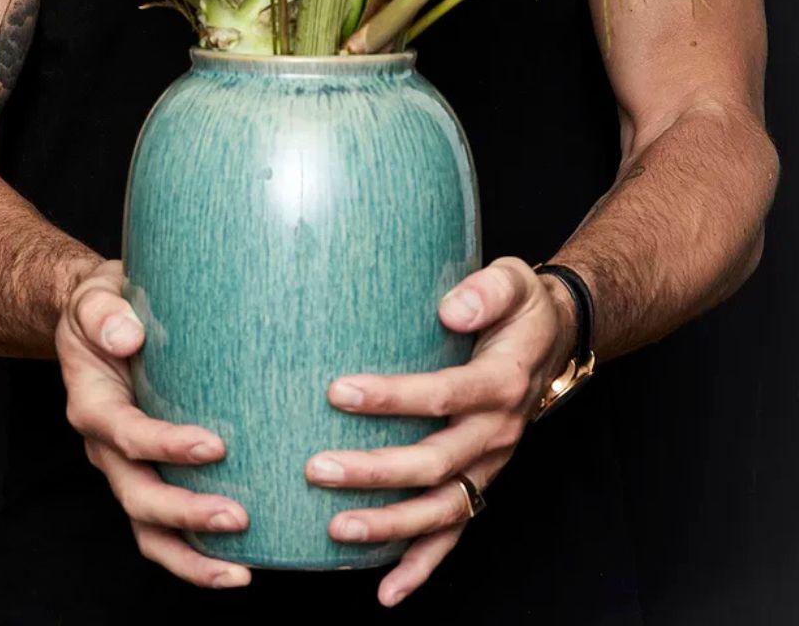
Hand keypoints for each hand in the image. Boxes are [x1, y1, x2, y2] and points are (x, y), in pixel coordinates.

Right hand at [57, 260, 251, 588]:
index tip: (214, 445)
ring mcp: (126, 466)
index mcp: (93, 405)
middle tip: (239, 517)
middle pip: (137, 495)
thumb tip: (127, 337)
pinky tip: (237, 562)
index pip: (127, 434)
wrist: (99, 318)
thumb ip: (105, 312)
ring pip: (149, 527)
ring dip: (190, 553)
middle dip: (185, 513)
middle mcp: (105, 445)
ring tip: (240, 571)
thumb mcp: (95, 296)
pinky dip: (193, 551)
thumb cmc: (103, 306)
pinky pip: (164, 524)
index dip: (166, 445)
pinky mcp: (148, 472)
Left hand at [304, 257, 576, 606]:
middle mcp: (498, 430)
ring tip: (336, 530)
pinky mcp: (480, 479)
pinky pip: (455, 530)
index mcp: (502, 381)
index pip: (444, 395)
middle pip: (435, 462)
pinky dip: (423, 564)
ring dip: (390, 525)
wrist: (553, 338)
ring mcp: (490, 462)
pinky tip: (387, 589)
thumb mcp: (512, 281)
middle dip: (374, 470)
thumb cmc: (520, 307)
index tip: (338, 392)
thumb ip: (485, 290)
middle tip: (316, 468)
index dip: (393, 397)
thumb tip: (450, 308)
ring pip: (442, 507)